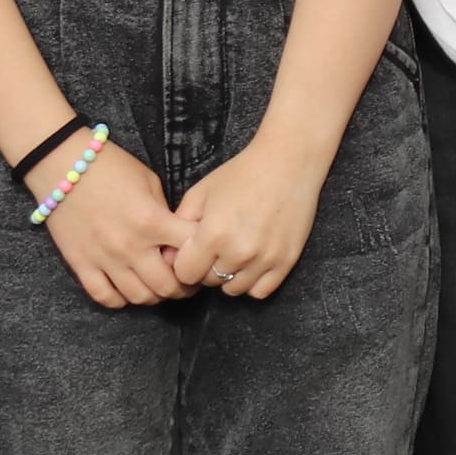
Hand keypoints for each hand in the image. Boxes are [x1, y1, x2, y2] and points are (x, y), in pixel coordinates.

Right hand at [36, 133, 187, 310]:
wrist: (63, 164)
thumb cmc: (111, 167)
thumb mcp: (150, 183)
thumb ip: (166, 214)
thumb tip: (177, 239)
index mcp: (153, 221)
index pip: (191, 251)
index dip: (202, 255)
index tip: (203, 255)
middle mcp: (131, 246)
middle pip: (168, 286)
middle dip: (184, 287)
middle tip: (187, 282)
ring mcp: (104, 258)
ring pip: (139, 297)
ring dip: (156, 297)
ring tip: (160, 288)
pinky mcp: (81, 264)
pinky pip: (104, 297)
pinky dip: (121, 300)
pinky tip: (128, 290)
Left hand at [166, 133, 333, 301]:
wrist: (288, 163)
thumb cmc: (241, 174)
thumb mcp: (200, 193)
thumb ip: (178, 227)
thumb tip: (167, 257)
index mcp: (213, 235)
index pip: (185, 273)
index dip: (184, 263)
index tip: (192, 251)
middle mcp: (239, 252)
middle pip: (209, 282)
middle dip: (206, 268)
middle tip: (215, 248)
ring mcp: (265, 259)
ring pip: (234, 290)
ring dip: (229, 276)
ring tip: (233, 253)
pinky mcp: (286, 261)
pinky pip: (260, 291)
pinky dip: (252, 282)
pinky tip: (251, 263)